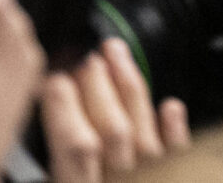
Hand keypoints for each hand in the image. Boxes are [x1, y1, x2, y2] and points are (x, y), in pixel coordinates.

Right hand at [39, 37, 189, 182]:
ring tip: (115, 52)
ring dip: (128, 86)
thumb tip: (44, 104)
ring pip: (142, 134)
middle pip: (111, 131)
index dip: (62, 105)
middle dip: (96, 84)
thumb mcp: (52, 180)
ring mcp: (148, 182)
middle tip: (84, 53)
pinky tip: (170, 105)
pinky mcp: (176, 178)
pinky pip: (177, 155)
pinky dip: (174, 128)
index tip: (53, 74)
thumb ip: (50, 160)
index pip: (72, 147)